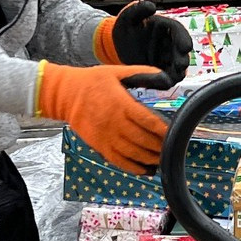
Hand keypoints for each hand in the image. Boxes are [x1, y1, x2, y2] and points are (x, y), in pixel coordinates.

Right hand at [36, 62, 172, 173]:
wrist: (65, 94)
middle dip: (160, 146)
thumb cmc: (92, 82)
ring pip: (133, 153)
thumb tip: (165, 78)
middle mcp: (115, 122)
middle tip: (172, 148)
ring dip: (150, 158)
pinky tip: (145, 169)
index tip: (175, 133)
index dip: (163, 130)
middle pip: (143, 140)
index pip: (148, 121)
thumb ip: (143, 73)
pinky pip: (119, 161)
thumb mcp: (118, 72)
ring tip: (162, 159)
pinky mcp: (99, 146)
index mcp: (121, 104)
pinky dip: (133, 167)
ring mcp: (106, 136)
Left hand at [96, 0, 192, 85]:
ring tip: (173, 75)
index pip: (178, 32)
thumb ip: (139, 9)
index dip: (183, 39)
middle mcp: (169, 43)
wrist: (117, 45)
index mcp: (165, 27)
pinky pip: (166, 78)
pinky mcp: (161, 71)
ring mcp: (166, 58)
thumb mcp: (129, 16)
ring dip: (177, 72)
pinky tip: (161, 81)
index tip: (185, 47)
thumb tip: (151, 7)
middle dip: (182, 59)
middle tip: (180, 65)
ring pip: (177, 67)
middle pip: (181, 52)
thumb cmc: (125, 28)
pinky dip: (166, 80)